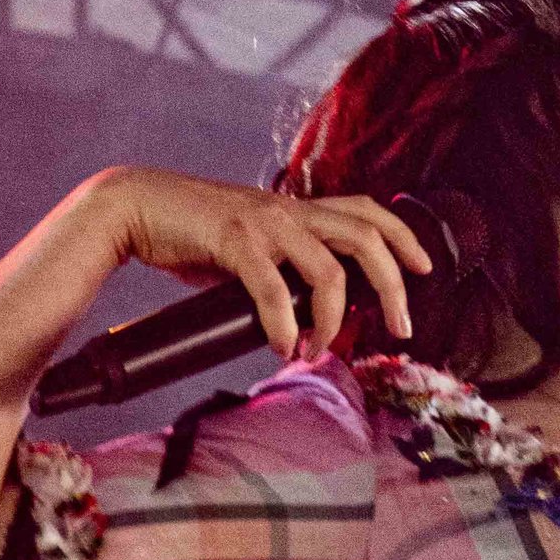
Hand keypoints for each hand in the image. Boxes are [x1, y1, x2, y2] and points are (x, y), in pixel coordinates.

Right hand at [95, 169, 432, 365]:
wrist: (136, 208)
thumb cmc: (191, 234)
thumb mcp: (250, 248)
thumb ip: (282, 271)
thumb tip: (306, 317)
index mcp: (295, 209)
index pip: (366, 210)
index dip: (402, 236)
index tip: (424, 270)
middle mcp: (288, 210)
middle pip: (366, 238)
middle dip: (393, 286)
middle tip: (402, 327)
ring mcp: (263, 222)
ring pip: (330, 268)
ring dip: (336, 320)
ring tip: (323, 351)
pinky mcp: (234, 239)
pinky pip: (273, 288)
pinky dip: (284, 325)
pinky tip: (283, 347)